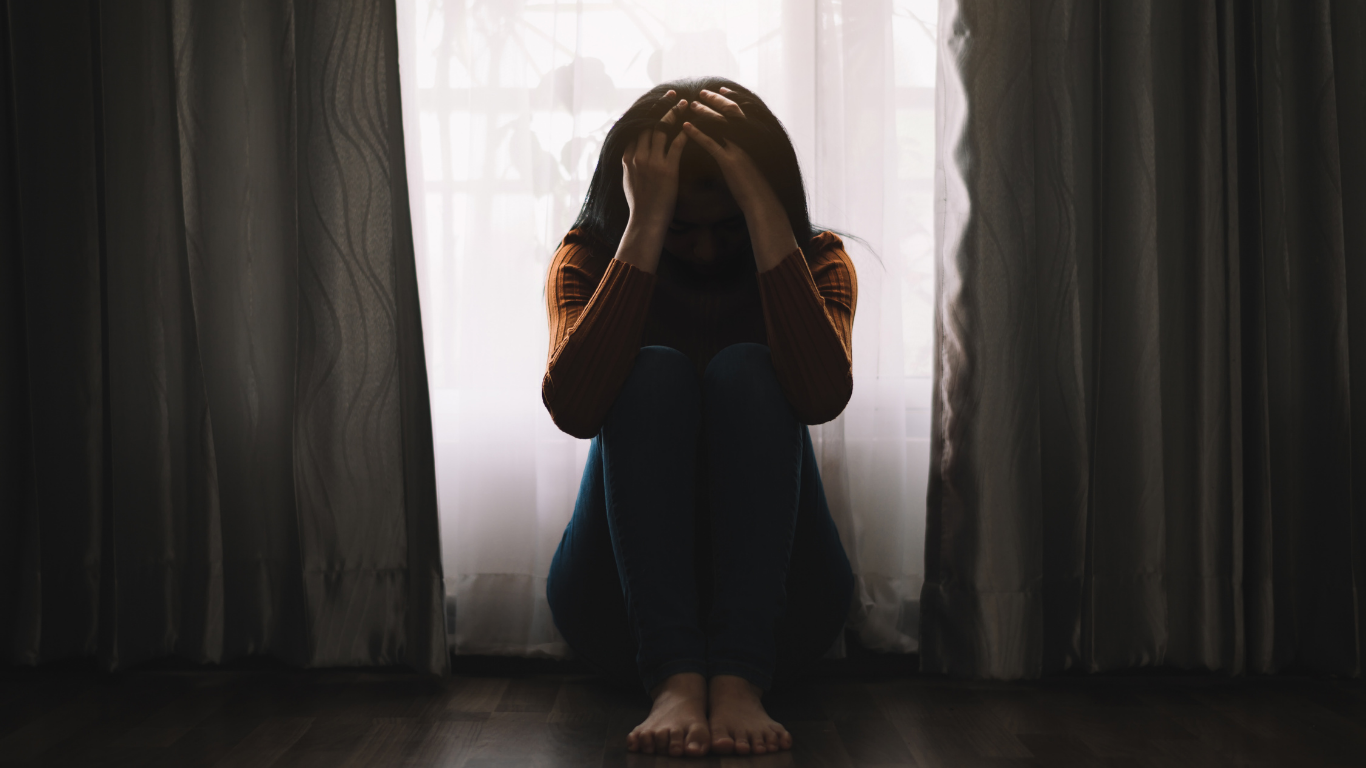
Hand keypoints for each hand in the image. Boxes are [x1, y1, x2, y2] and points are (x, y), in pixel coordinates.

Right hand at [621, 90, 689, 233]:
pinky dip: (686, 132)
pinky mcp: (667, 170)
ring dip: (675, 113)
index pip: (636, 127)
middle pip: (649, 123)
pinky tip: (693, 123)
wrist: (645, 221)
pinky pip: (677, 144)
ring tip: (685, 102)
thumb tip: (630, 154)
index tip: (655, 101)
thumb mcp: (628, 180)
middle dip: (661, 106)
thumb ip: (630, 164)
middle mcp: (637, 156)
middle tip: (671, 93)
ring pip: (662, 129)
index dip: (647, 112)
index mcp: (627, 157)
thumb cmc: (640, 204)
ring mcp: (652, 162)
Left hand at [680, 88, 777, 215]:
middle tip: (702, 93)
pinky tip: (685, 127)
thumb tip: (736, 143)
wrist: (762, 202)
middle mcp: (747, 140)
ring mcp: (738, 150)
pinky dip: (697, 133)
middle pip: (730, 112)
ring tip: (691, 105)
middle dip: (716, 100)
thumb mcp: (752, 162)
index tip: (720, 90)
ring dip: (704, 112)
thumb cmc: (756, 185)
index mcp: (753, 138)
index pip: (741, 111)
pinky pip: (711, 143)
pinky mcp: (729, 162)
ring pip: (719, 124)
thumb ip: (745, 149)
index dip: (730, 99)